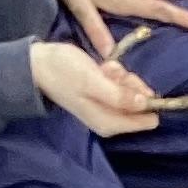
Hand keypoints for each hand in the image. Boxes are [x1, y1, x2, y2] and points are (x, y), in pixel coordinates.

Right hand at [30, 39, 160, 142]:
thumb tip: (146, 104)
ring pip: (133, 91)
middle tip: (111, 72)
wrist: (39, 64)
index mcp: (109, 123)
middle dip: (130, 84)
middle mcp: (111, 120)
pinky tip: (101, 67)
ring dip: (122, 75)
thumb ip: (118, 96)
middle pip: (142, 104)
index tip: (129, 83)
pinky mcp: (105, 94)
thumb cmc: (64, 73)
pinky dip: (116, 74)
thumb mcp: (92, 81)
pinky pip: (122, 84)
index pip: (147, 121)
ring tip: (103, 68)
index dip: (146, 99)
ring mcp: (109, 108)